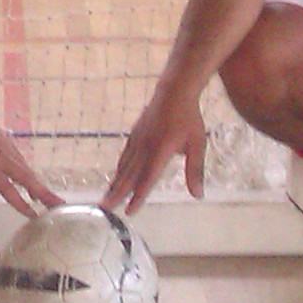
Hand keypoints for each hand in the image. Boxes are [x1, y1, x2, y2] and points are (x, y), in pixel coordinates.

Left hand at [0, 98, 61, 218]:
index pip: (8, 189)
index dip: (21, 204)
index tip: (33, 216)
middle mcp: (1, 156)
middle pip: (28, 179)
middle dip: (45, 194)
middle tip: (60, 207)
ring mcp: (6, 147)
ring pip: (27, 169)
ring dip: (39, 184)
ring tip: (51, 199)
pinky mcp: (6, 140)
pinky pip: (22, 160)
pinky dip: (30, 173)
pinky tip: (32, 181)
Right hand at [100, 87, 206, 214]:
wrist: (174, 91)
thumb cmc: (189, 118)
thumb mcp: (198, 145)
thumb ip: (195, 171)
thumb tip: (198, 195)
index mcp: (159, 153)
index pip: (146, 180)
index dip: (137, 198)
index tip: (129, 212)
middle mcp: (145, 148)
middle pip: (128, 176)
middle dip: (116, 193)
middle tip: (104, 208)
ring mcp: (137, 140)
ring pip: (124, 166)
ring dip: (115, 183)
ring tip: (106, 197)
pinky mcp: (135, 133)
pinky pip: (125, 154)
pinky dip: (120, 167)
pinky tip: (117, 173)